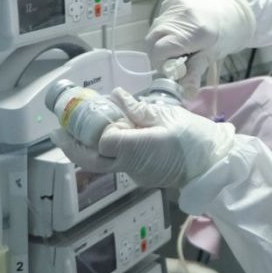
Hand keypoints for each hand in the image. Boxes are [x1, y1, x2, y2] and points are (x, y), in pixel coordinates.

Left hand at [52, 88, 235, 188]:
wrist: (214, 164)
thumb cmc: (196, 139)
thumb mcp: (169, 116)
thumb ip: (139, 109)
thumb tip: (116, 96)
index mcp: (140, 147)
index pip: (103, 141)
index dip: (96, 129)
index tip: (97, 113)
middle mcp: (133, 165)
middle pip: (93, 161)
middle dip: (73, 146)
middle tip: (58, 132)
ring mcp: (136, 174)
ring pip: (102, 164)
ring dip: (87, 150)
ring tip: (76, 133)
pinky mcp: (141, 176)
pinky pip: (117, 165)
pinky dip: (106, 152)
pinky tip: (108, 139)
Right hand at [145, 0, 255, 91]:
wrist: (235, 6)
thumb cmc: (227, 34)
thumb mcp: (212, 55)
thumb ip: (195, 72)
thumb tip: (186, 94)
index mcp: (195, 33)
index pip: (160, 51)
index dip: (162, 63)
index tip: (173, 68)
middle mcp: (182, 15)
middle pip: (152, 39)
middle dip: (158, 52)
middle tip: (174, 57)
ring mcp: (176, 3)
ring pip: (154, 28)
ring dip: (162, 39)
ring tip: (180, 41)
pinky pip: (161, 16)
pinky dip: (167, 26)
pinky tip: (182, 27)